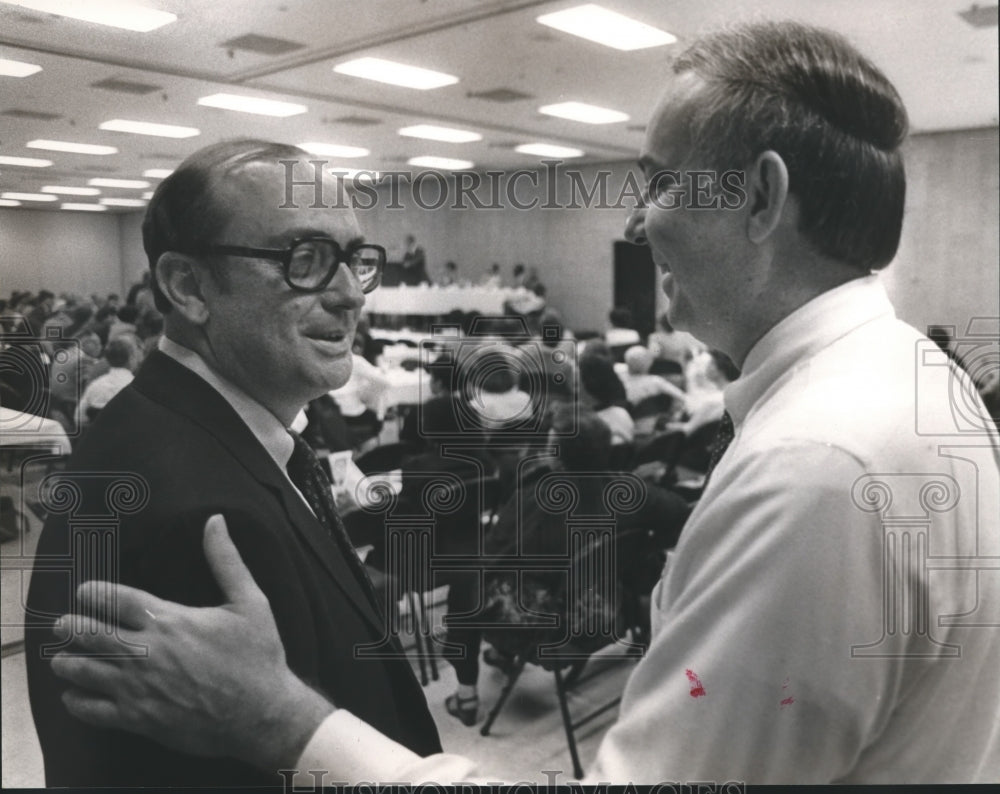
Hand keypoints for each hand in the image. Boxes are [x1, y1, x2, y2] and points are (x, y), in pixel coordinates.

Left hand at [51, 514, 334, 771]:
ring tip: (61, 659)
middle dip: (71, 626)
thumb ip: (227, 560)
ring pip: (85, 672)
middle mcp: (147, 652)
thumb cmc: (258, 656)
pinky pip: (94, 711)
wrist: (262, 714)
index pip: (116, 599)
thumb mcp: (251, 601)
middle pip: (91, 634)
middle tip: (62, 624)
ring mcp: (139, 688)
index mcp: (169, 620)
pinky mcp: (139, 719)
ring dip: (68, 663)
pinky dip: (77, 703)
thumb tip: (216, 521)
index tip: (84, 592)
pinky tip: (74, 696)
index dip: (93, 593)